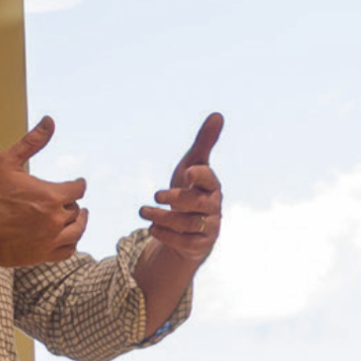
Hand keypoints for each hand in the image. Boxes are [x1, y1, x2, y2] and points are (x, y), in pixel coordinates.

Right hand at [0, 116, 87, 266]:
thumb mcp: (6, 161)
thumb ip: (32, 142)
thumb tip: (50, 121)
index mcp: (51, 195)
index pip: (78, 189)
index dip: (78, 184)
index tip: (77, 183)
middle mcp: (54, 219)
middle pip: (77, 209)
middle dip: (72, 203)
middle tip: (68, 200)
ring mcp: (49, 239)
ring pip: (77, 231)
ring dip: (79, 222)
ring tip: (78, 218)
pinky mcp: (42, 255)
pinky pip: (68, 250)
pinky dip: (71, 242)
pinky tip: (67, 236)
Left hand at [140, 113, 223, 261]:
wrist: (189, 225)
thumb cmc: (191, 189)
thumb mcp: (193, 165)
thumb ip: (204, 143)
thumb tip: (218, 115)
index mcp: (212, 186)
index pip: (211, 180)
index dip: (201, 176)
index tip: (187, 171)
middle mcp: (214, 207)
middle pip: (198, 204)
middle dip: (176, 199)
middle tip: (155, 195)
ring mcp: (208, 228)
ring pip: (188, 224)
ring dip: (162, 217)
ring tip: (142, 212)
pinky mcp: (199, 245)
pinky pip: (184, 242)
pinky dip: (166, 235)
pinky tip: (151, 228)